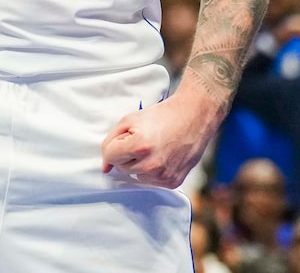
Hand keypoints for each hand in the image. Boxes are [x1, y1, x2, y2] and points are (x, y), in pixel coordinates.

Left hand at [100, 89, 219, 188]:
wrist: (193, 118)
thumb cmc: (161, 116)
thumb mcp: (129, 121)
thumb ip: (110, 142)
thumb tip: (105, 166)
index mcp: (139, 147)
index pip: (110, 156)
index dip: (114, 145)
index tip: (125, 138)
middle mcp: (151, 165)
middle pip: (122, 167)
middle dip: (126, 154)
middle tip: (142, 140)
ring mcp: (163, 176)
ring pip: (136, 175)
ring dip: (139, 164)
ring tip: (153, 148)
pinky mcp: (173, 182)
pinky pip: (151, 181)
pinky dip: (152, 170)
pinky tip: (162, 156)